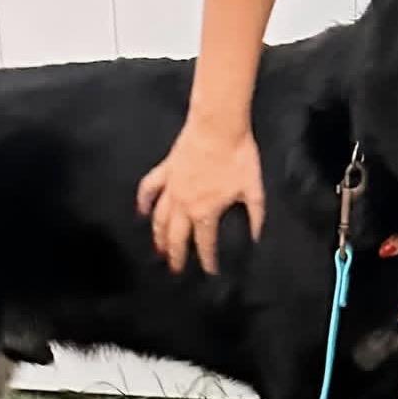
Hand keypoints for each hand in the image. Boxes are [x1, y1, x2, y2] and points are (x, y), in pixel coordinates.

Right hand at [137, 118, 264, 273]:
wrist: (218, 126)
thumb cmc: (238, 157)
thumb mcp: (254, 190)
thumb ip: (256, 217)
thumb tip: (256, 237)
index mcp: (206, 212)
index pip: (205, 244)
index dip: (207, 261)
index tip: (210, 271)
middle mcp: (184, 205)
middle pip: (176, 238)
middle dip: (176, 257)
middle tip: (175, 270)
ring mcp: (172, 188)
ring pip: (159, 219)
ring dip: (158, 236)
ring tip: (158, 250)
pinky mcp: (165, 170)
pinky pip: (149, 188)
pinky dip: (143, 201)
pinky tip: (141, 211)